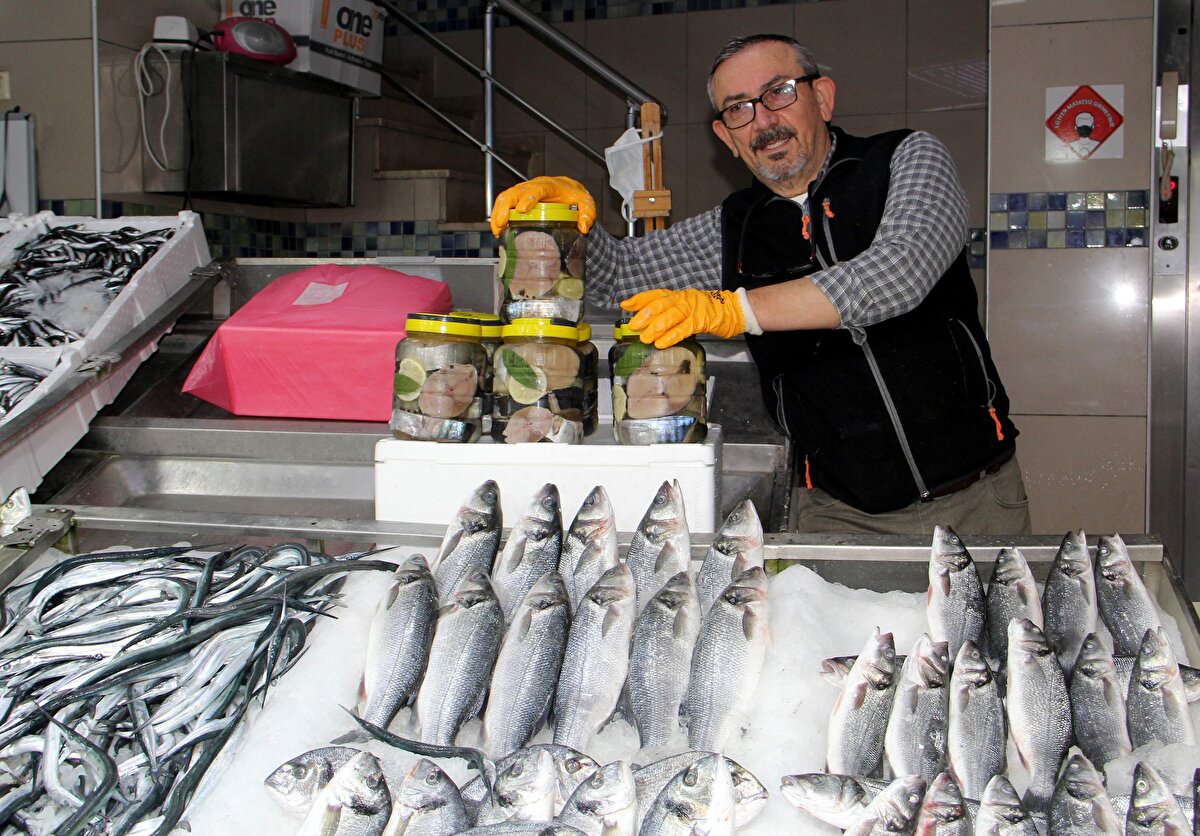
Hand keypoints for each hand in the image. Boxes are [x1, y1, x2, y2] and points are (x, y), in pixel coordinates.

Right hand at [490, 176, 595, 235]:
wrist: (568, 190)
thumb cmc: (574, 196)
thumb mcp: (586, 203)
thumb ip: (587, 213)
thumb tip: (584, 226)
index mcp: (550, 185)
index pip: (538, 189)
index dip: (528, 197)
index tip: (522, 209)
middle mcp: (534, 186)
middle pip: (515, 192)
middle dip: (506, 207)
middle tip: (502, 223)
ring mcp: (524, 191)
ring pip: (506, 197)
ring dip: (498, 212)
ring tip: (497, 230)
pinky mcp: (518, 199)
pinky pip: (505, 204)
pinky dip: (498, 215)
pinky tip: (498, 230)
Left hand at [621, 288, 745, 348]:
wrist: (733, 310)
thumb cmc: (708, 311)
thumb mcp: (686, 307)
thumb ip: (670, 310)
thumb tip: (648, 319)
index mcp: (678, 295)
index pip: (655, 294)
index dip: (639, 299)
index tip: (625, 305)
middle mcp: (683, 299)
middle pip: (660, 304)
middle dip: (644, 315)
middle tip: (632, 326)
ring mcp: (693, 309)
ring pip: (670, 316)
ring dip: (655, 327)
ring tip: (644, 338)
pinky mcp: (701, 321)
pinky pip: (683, 329)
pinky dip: (671, 336)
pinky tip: (661, 344)